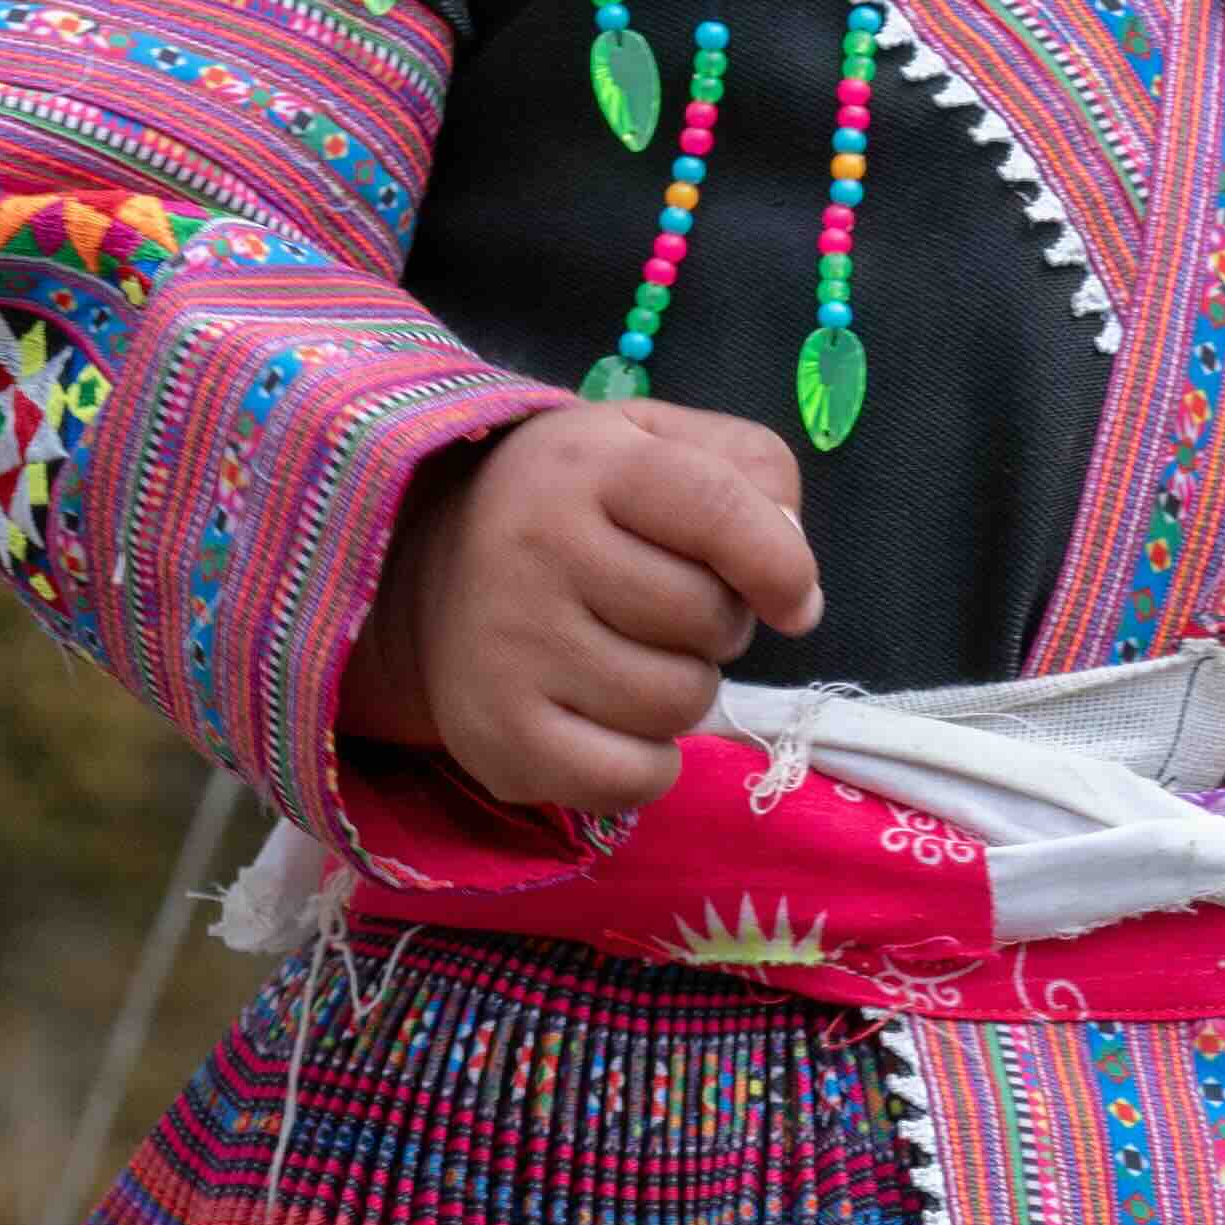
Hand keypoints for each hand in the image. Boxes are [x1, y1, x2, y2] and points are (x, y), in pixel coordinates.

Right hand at [352, 400, 819, 816]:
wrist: (429, 565)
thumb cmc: (582, 504)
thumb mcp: (663, 444)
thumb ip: (755, 477)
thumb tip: (795, 592)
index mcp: (588, 465)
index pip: (719, 510)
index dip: (780, 564)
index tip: (792, 598)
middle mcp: (536, 547)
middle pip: (708, 618)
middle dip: (718, 622)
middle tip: (665, 607)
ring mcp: (509, 647)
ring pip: (679, 701)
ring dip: (683, 687)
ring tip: (632, 653)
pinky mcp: (497, 735)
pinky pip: (630, 779)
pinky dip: (648, 763)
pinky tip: (614, 719)